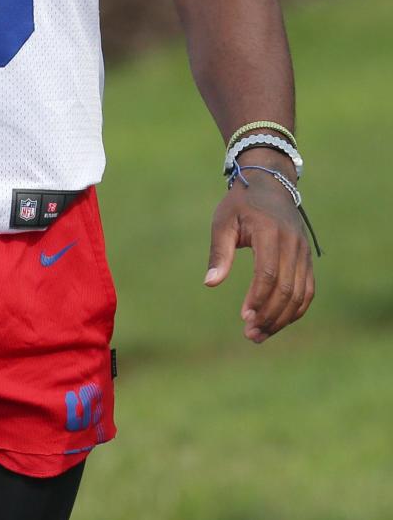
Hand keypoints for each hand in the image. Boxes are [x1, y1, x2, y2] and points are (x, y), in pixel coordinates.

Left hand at [204, 172, 314, 341]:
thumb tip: (210, 283)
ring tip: (259, 335)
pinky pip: (307, 290)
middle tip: (250, 334)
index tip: (243, 316)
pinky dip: (295, 310)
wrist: (270, 184)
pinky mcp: (307, 259)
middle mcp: (292, 243)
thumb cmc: (240, 204)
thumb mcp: (223, 222)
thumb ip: (219, 252)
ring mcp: (303, 252)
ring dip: (282, 319)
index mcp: (270, 232)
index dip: (258, 298)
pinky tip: (276, 323)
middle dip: (269, 315)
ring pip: (300, 294)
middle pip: (287, 288)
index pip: (268, 273)